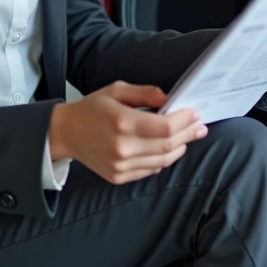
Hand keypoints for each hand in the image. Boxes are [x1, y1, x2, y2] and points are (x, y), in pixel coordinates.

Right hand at [48, 81, 206, 184]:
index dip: (184, 121)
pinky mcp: (119, 176)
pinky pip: (150, 170)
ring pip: (162, 161)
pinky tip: (168, 149)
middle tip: (200, 128)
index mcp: (122, 122)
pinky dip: (163, 160)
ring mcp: (121, 165)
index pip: (165, 126)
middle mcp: (123, 147)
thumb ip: (144, 93)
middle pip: (168, 145)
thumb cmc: (92, 108)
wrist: (66, 133)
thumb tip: (168, 99)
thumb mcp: (116, 90)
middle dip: (188, 135)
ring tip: (187, 138)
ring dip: (179, 148)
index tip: (195, 114)